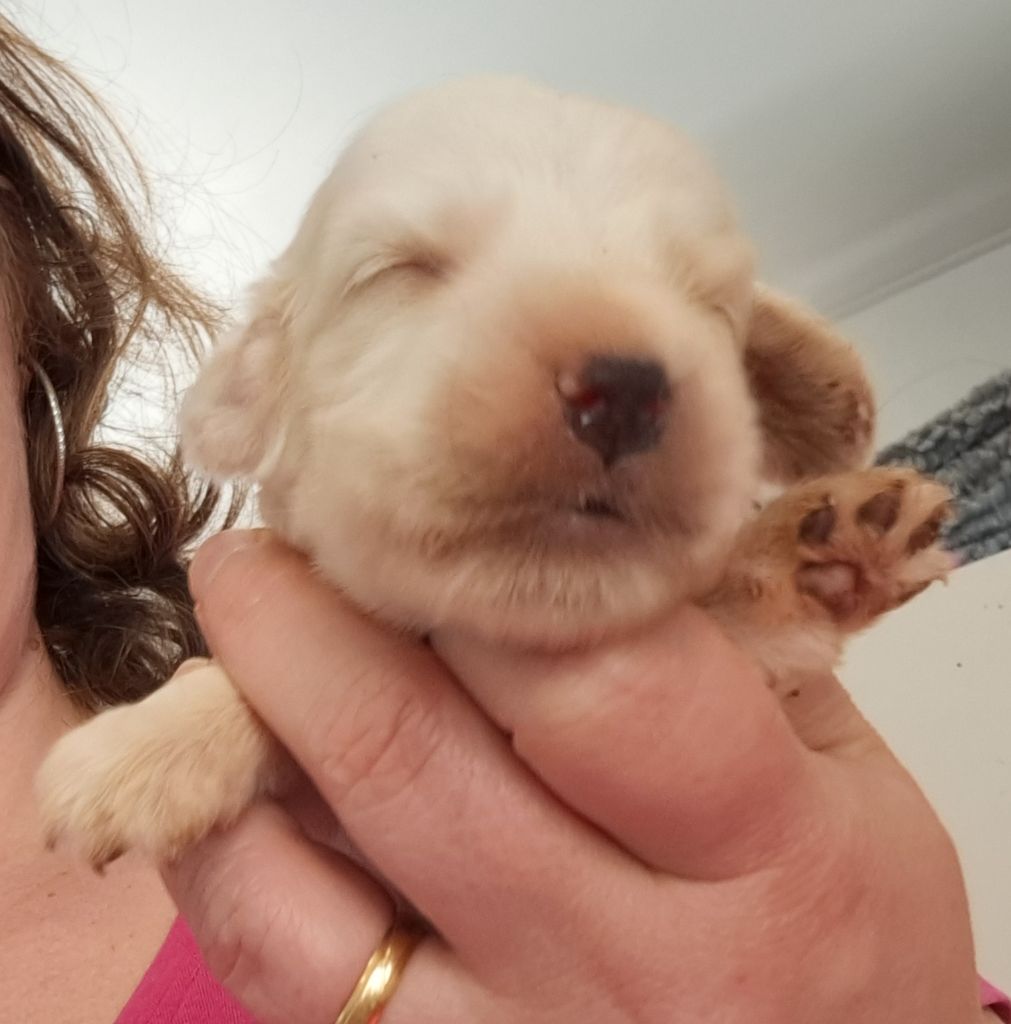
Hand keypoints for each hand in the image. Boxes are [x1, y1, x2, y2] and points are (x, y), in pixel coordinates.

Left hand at [164, 529, 981, 1023]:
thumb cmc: (854, 933)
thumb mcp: (847, 774)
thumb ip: (730, 649)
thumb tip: (586, 537)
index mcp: (761, 850)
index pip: (591, 676)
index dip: (473, 571)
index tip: (408, 503)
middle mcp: (623, 960)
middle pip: (416, 758)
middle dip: (309, 625)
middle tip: (261, 549)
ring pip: (305, 892)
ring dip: (235, 741)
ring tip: (226, 649)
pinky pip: (286, 976)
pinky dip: (231, 863)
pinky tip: (230, 786)